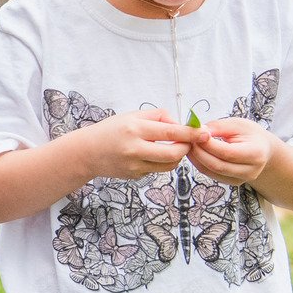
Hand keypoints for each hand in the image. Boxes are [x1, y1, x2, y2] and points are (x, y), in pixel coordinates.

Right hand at [74, 109, 201, 180]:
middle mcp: (135, 149)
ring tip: (167, 147)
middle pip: (174, 153)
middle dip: (186, 148)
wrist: (86, 152)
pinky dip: (159, 162)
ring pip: (169, 164)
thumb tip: (181, 125)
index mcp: (135, 129)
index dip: (191, 133)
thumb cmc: (111, 130)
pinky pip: (156, 169)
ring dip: (175, 156)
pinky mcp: (135, 176)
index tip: (205, 133)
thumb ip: (158, 117)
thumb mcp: (132, 116)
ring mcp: (134, 165)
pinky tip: (147, 155)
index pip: (171, 132)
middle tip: (187, 142)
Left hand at [190, 116, 274, 185]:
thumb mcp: (237, 124)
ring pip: (211, 171)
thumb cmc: (250, 134)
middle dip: (198, 151)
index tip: (195, 133)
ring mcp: (241, 179)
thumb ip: (218, 127)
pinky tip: (195, 153)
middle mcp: (251, 170)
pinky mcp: (232, 182)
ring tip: (190, 144)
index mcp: (256, 154)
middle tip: (188, 139)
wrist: (263, 149)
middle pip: (217, 165)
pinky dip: (200, 164)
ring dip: (196, 158)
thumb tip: (198, 130)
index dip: (207, 144)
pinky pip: (211, 175)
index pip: (226, 152)